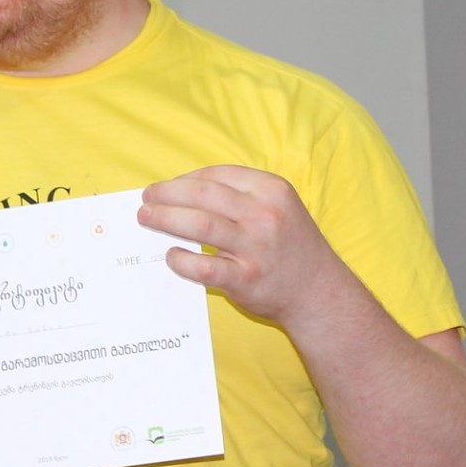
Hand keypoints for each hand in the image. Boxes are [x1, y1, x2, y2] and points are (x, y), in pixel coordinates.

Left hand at [139, 166, 351, 328]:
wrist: (319, 291)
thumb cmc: (291, 246)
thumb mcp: (279, 207)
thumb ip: (241, 197)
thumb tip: (185, 192)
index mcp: (271, 190)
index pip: (217, 175)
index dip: (185, 179)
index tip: (167, 187)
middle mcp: (265, 214)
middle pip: (202, 194)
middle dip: (167, 194)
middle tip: (146, 199)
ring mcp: (256, 247)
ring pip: (199, 225)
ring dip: (165, 219)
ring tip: (146, 218)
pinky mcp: (247, 278)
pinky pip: (204, 267)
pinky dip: (181, 260)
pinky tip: (172, 256)